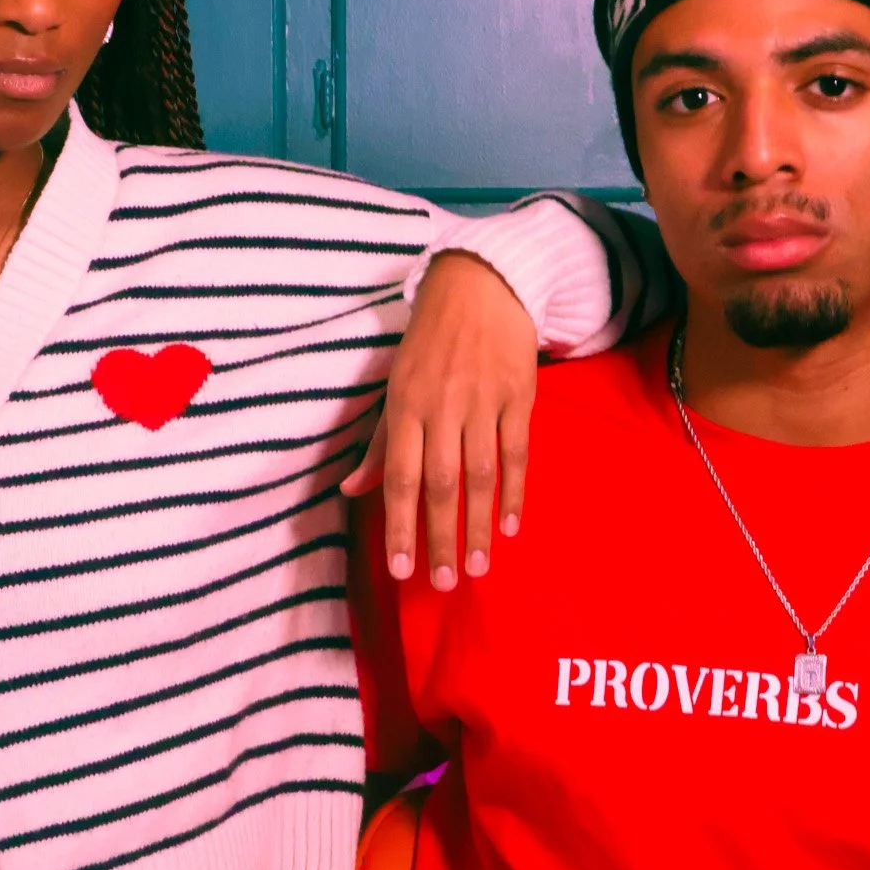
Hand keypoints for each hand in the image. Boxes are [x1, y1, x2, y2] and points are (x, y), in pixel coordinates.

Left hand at [341, 250, 536, 587]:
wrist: (482, 285)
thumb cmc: (429, 342)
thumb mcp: (395, 386)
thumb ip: (379, 442)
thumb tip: (350, 489)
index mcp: (405, 406)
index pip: (398, 476)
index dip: (398, 525)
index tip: (402, 569)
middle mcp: (442, 407)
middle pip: (440, 483)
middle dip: (441, 537)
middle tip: (444, 583)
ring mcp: (483, 402)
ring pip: (481, 475)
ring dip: (478, 525)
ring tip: (478, 568)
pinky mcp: (518, 396)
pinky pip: (517, 453)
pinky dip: (515, 492)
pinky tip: (510, 528)